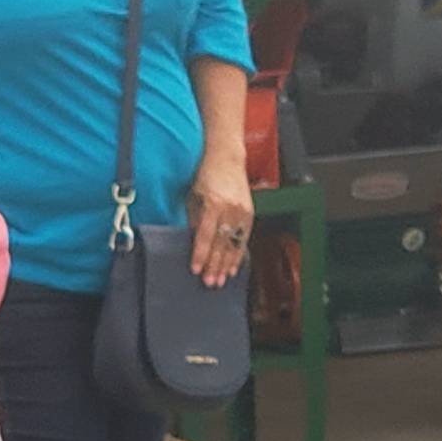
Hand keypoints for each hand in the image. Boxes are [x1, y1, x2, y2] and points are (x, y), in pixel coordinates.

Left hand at [187, 154, 253, 287]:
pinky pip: (243, 239)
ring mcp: (242, 212)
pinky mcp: (249, 214)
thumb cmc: (206, 175)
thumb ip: (194, 220)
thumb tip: (192, 243)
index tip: (196, 269)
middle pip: (221, 243)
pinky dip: (238, 255)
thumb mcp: (194, 196)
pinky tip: (233, 268)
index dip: (201, 254)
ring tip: (221, 280)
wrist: (227, 158)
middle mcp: (230, 209)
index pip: (205, 235)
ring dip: (227, 264)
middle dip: (215, 265)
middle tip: (210, 283)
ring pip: (234, 244)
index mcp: (214, 203)